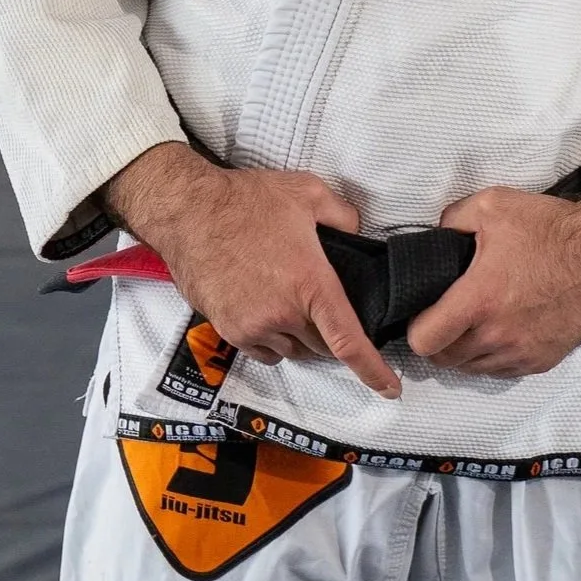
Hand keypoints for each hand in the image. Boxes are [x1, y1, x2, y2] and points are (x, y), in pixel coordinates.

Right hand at [103, 142, 399, 398]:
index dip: (373, 370)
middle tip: (323, 302)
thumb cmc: (247, 199)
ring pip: (292, 348)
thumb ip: (344, 215)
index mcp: (311, 283)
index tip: (390, 389)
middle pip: (322, 346)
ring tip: (288, 295)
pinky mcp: (230, 331)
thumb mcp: (308, 191)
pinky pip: (264, 350)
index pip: (349, 341)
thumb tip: (358, 233)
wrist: (189, 211)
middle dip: (329, 332)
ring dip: (299, 333)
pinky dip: (273, 337)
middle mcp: (284, 314)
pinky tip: (267, 306)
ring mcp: (254, 327)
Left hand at [406, 187, 580, 376]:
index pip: (424, 341)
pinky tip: (498, 328)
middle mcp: (498, 336)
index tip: (421, 310)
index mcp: (479, 300)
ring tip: (471, 320)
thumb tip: (435, 237)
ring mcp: (521, 354)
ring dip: (464, 350)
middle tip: (444, 313)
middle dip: (437, 339)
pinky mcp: (541, 362)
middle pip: (445, 360)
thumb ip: (452, 220)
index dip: (415, 327)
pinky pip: (501, 370)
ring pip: (472, 368)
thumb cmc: (550, 229)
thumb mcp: (492, 205)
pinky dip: (492, 356)